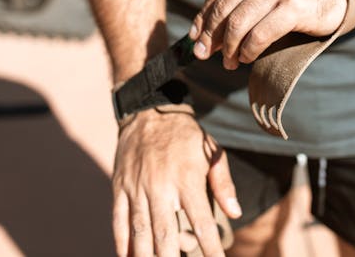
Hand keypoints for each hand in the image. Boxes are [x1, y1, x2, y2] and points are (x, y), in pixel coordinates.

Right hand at [112, 105, 240, 256]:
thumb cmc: (186, 136)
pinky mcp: (119, 187)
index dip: (210, 247)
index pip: (201, 222)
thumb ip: (223, 183)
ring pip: (140, 231)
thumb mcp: (212, 152)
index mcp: (187, 178)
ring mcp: (137, 187)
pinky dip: (122, 243)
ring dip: (145, 255)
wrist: (149, 112)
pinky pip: (119, 220)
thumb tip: (236, 212)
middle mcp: (160, 186)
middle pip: (166, 233)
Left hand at [189, 0, 347, 69]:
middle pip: (224, 8)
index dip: (203, 18)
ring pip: (239, 23)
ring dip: (230, 48)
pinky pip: (259, 35)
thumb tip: (198, 33)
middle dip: (212, 36)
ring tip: (229, 60)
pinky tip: (247, 56)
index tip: (195, 38)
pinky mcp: (294, 6)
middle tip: (205, 54)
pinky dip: (249, 50)